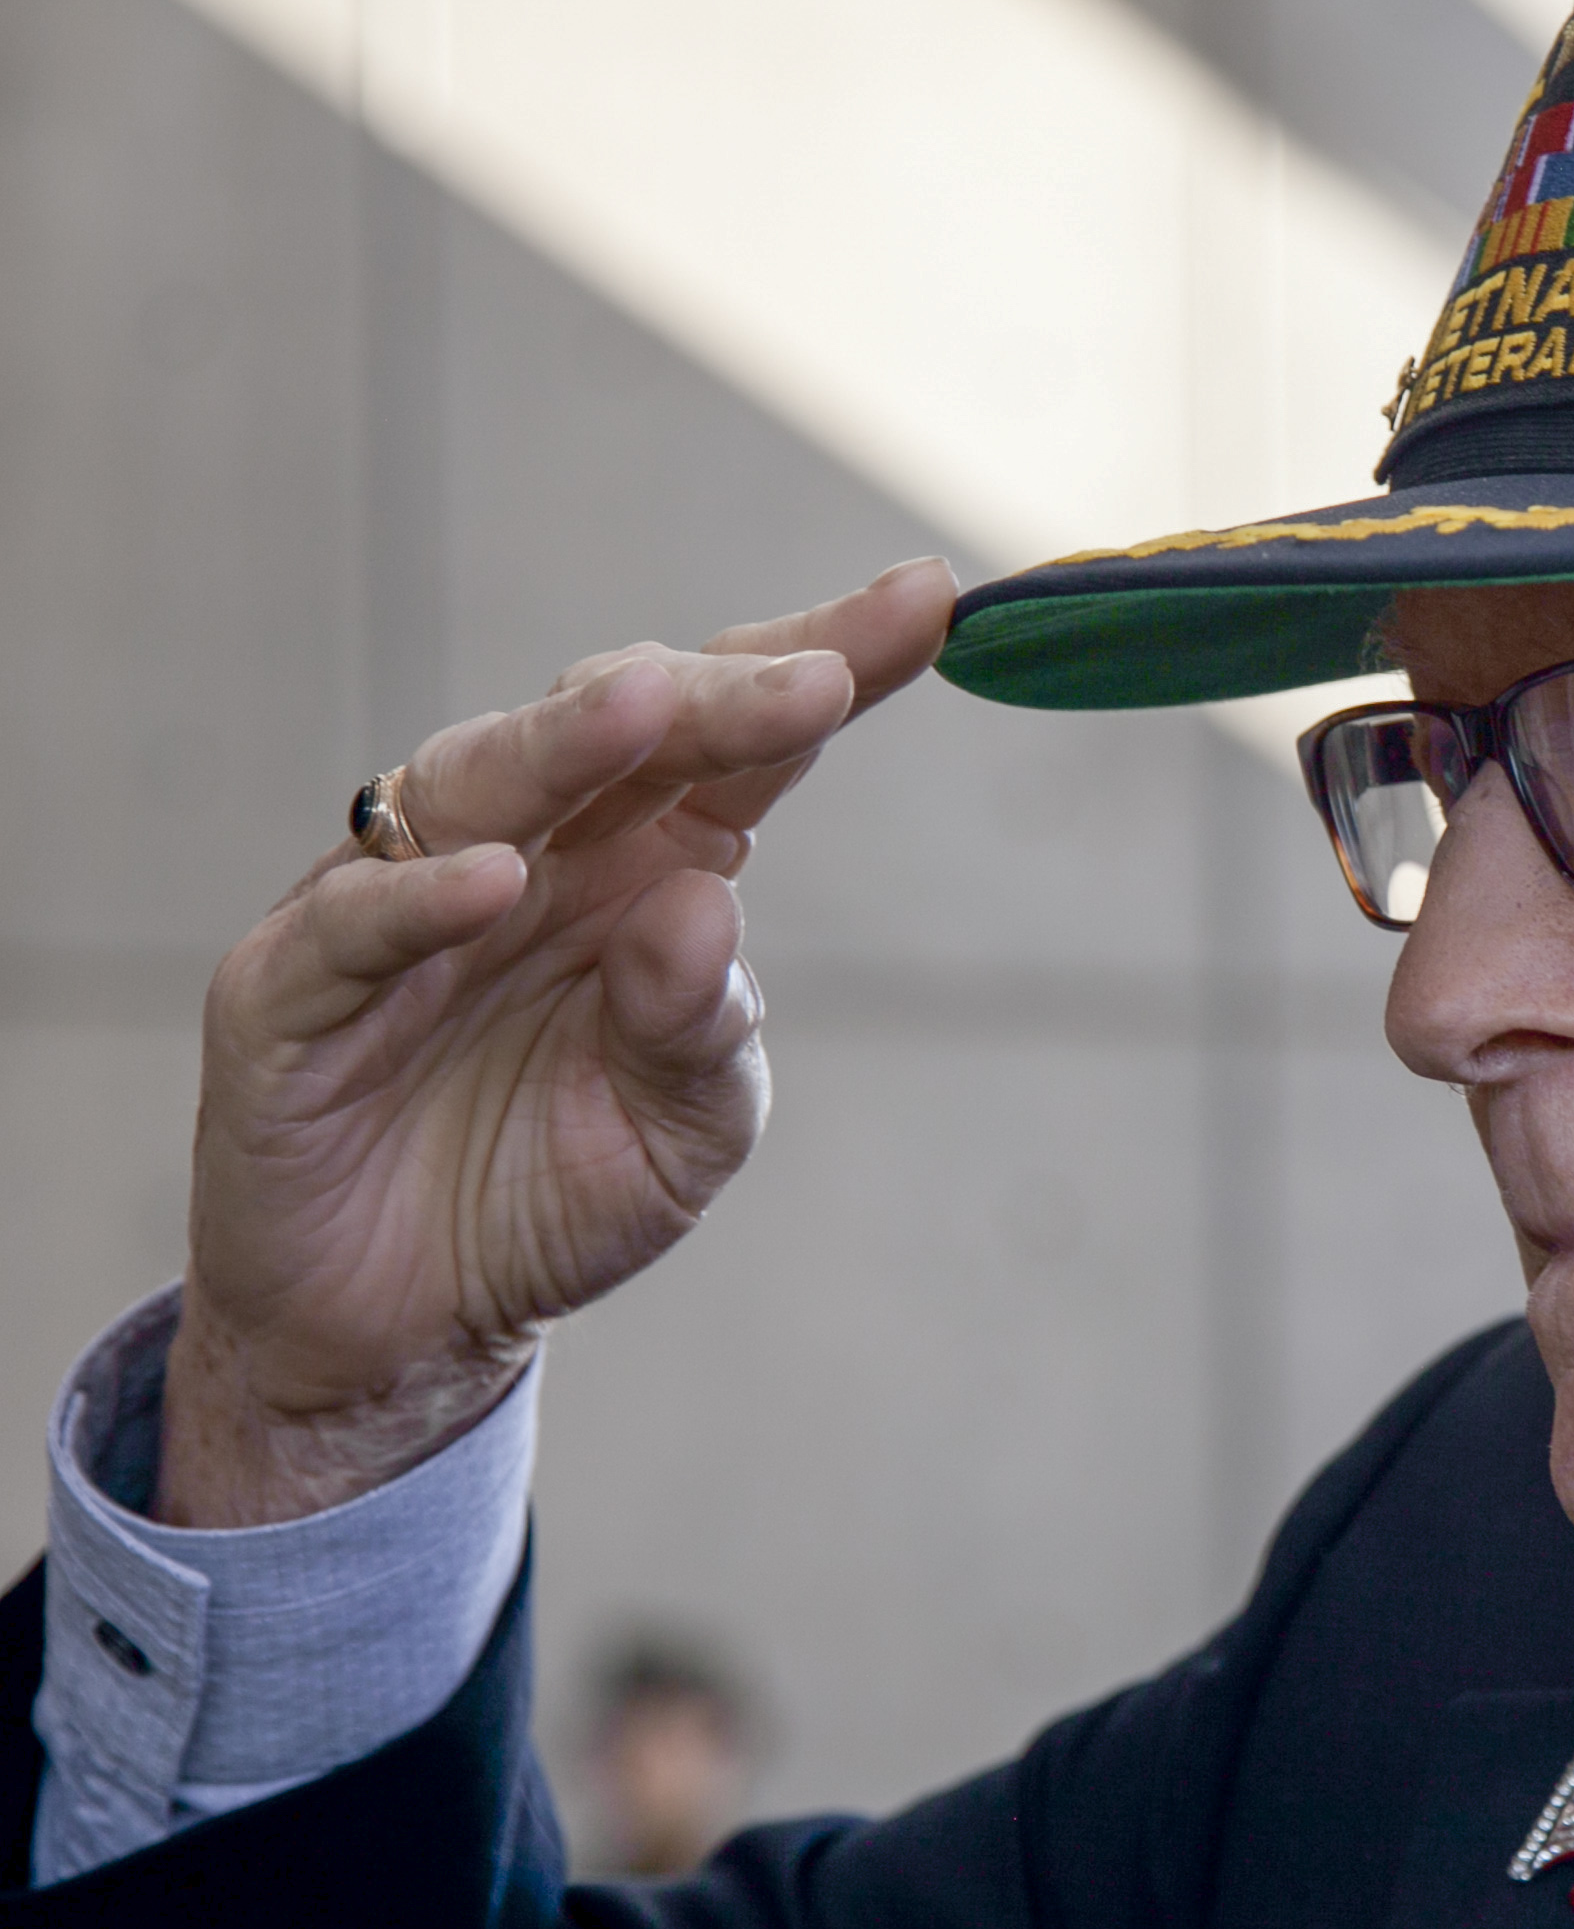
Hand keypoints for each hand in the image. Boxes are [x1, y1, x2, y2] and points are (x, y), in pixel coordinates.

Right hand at [155, 561, 957, 1526]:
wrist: (407, 1327)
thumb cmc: (555, 1190)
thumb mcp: (684, 1128)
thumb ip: (705, 1030)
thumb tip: (705, 908)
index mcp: (646, 865)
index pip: (743, 743)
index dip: (829, 661)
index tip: (929, 601)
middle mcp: (530, 852)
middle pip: (620, 725)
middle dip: (720, 690)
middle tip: (819, 676)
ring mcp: (402, 904)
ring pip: (479, 780)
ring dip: (565, 740)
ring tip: (652, 708)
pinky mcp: (290, 989)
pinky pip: (354, 922)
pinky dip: (420, 895)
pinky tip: (497, 881)